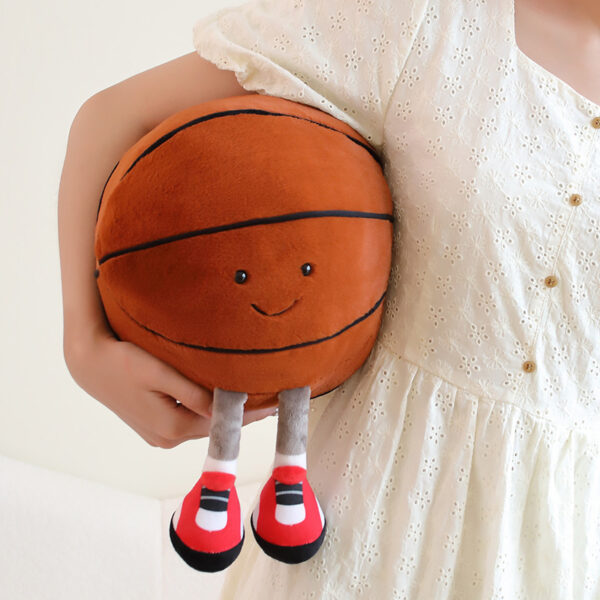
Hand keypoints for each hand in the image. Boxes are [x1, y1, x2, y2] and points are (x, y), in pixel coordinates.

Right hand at [65, 330, 275, 447]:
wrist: (90, 365)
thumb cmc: (123, 362)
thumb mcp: (160, 373)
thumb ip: (194, 392)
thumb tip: (227, 405)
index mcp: (172, 427)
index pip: (222, 423)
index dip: (250, 414)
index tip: (275, 406)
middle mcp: (167, 438)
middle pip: (214, 428)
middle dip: (241, 416)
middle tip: (270, 401)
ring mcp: (159, 437)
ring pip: (202, 426)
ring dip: (225, 416)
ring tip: (252, 402)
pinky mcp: (155, 429)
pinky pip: (189, 423)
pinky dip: (207, 414)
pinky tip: (219, 403)